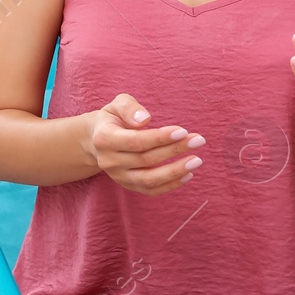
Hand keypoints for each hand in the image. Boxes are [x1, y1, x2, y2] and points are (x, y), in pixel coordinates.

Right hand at [84, 93, 205, 195]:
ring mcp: (118, 176)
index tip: (183, 131)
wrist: (96, 140)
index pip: (136, 141)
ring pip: (149, 179)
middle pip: (146, 160)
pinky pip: (151, 190)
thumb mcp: (117, 104)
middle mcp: (109, 161)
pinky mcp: (128, 185)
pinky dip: (171, 185)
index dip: (160, 138)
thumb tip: (145, 119)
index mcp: (105, 138)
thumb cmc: (113, 118)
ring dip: (175, 171)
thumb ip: (129, 107)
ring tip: (197, 161)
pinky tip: (188, 174)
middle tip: (198, 140)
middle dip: (175, 150)